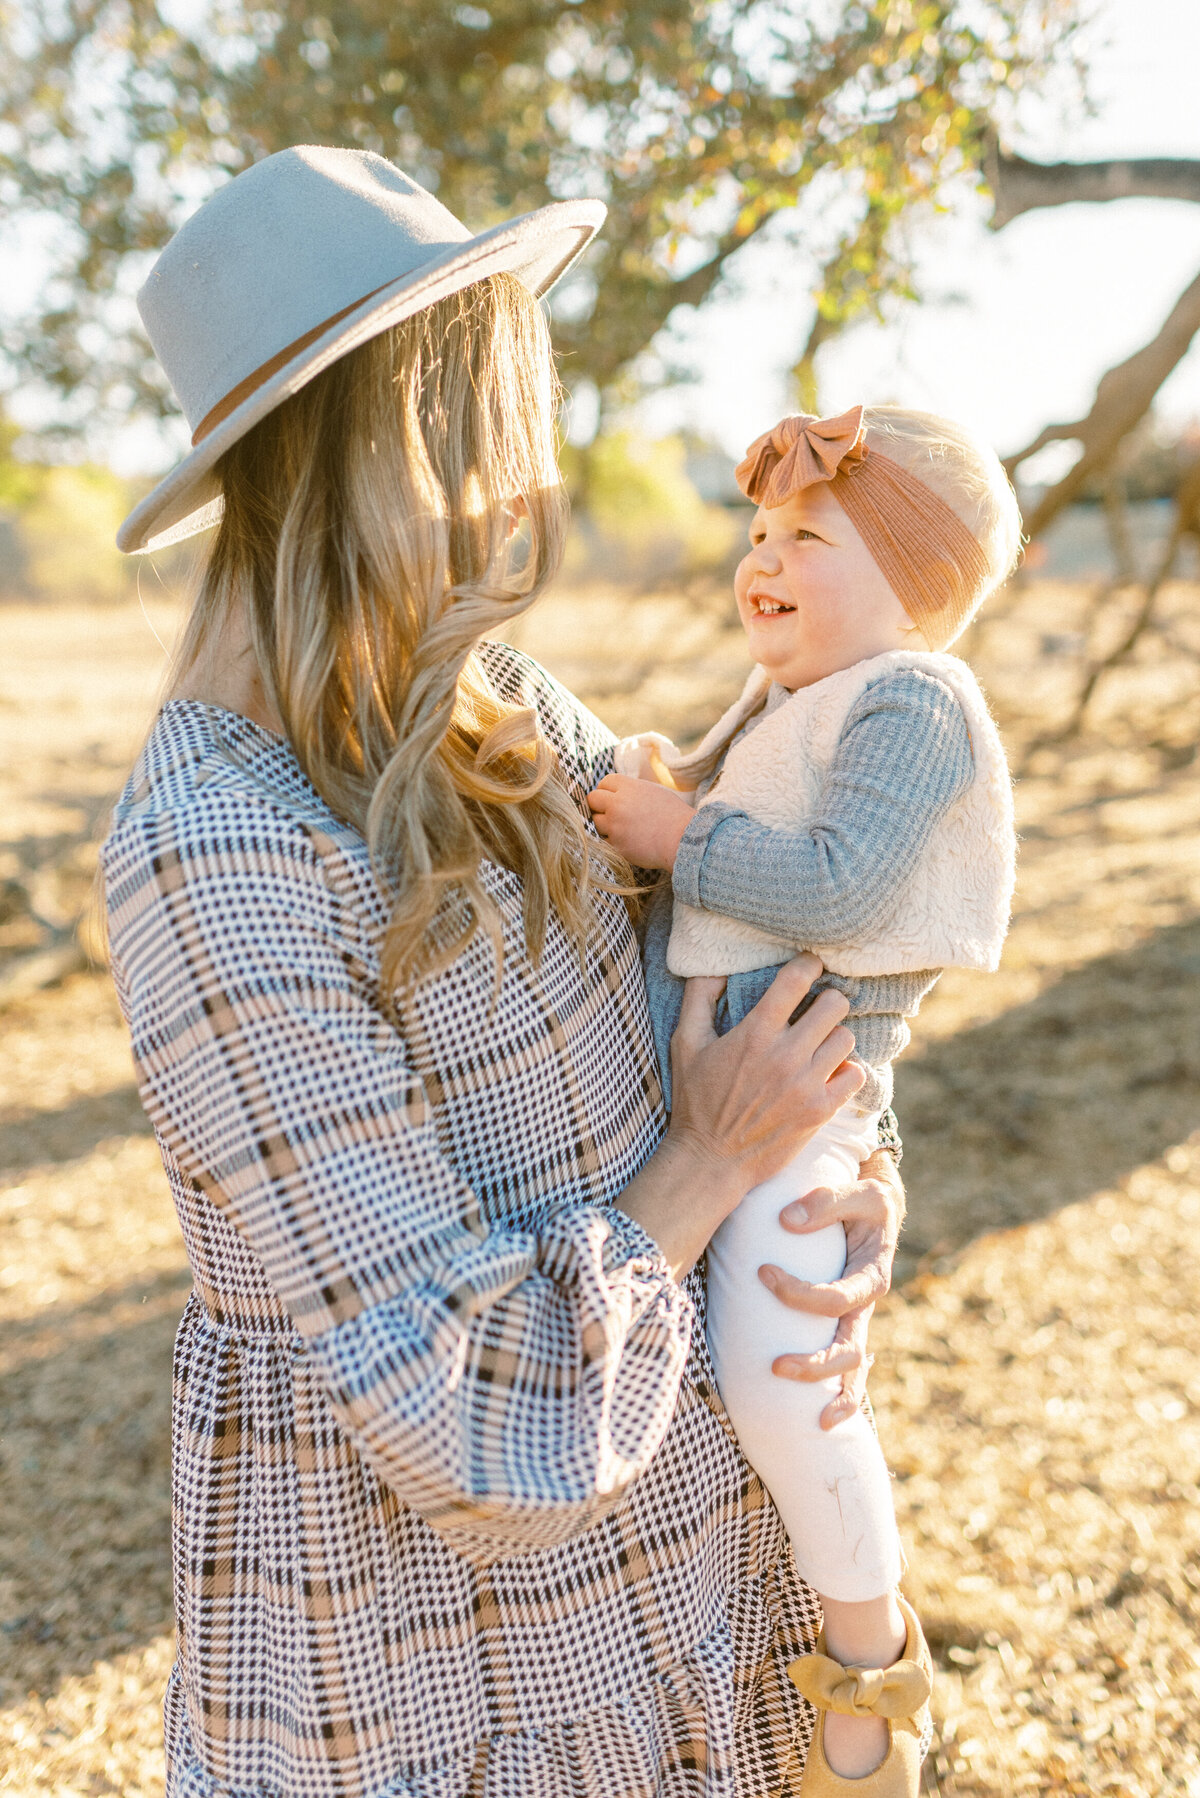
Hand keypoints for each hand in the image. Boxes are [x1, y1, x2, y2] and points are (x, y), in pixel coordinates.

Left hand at [587, 773, 693, 870]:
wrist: (682, 840)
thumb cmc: (674, 815)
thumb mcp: (654, 792)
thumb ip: (633, 790)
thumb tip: (618, 792)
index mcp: (629, 788)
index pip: (604, 781)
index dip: (607, 789)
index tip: (611, 796)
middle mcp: (618, 804)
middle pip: (592, 799)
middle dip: (598, 804)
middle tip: (608, 811)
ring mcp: (615, 826)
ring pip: (596, 821)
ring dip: (605, 824)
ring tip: (621, 828)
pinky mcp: (616, 846)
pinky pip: (604, 841)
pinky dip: (612, 841)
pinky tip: (627, 841)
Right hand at [615, 956, 864, 1279]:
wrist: (711, 1161)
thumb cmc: (697, 1100)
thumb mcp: (685, 1043)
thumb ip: (699, 997)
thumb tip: (717, 966)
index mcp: (754, 1033)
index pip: (796, 980)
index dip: (808, 964)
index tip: (810, 964)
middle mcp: (785, 1056)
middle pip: (834, 1005)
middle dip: (826, 1000)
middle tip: (816, 1008)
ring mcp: (806, 1085)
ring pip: (846, 1038)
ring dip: (834, 1036)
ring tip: (820, 1042)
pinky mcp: (820, 1111)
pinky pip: (856, 1075)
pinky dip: (846, 1070)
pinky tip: (828, 1072)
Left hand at [757, 1148, 903, 1429]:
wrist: (880, 1204)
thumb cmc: (867, 1198)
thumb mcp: (858, 1190)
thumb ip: (825, 1201)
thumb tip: (786, 1220)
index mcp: (873, 1276)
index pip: (836, 1299)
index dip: (799, 1293)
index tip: (762, 1271)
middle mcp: (867, 1305)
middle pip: (849, 1351)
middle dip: (815, 1366)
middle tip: (775, 1367)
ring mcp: (858, 1319)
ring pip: (852, 1369)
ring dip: (832, 1392)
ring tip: (812, 1420)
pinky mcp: (846, 1323)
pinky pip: (849, 1367)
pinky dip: (843, 1395)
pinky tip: (822, 1419)